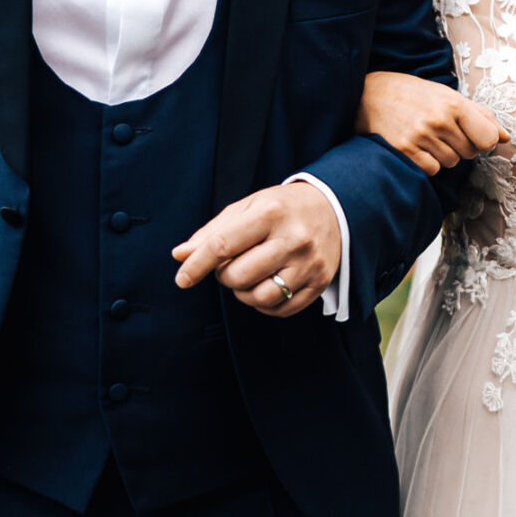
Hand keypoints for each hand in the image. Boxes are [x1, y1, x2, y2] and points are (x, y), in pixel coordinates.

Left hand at [173, 180, 341, 316]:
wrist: (335, 209)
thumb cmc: (281, 208)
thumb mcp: (247, 208)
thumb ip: (212, 232)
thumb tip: (180, 255)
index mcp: (270, 213)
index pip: (223, 245)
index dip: (197, 265)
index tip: (182, 280)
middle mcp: (293, 239)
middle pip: (239, 276)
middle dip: (225, 276)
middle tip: (231, 265)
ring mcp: (309, 263)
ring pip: (260, 297)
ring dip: (243, 293)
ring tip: (248, 278)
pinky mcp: (320, 282)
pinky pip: (281, 309)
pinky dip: (264, 304)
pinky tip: (265, 286)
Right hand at [356, 71, 505, 176]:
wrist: (368, 95)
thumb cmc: (413, 94)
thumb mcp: (447, 96)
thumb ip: (480, 116)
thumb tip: (506, 137)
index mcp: (454, 104)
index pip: (487, 139)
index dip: (484, 141)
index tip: (474, 136)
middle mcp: (439, 121)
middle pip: (469, 153)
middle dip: (460, 146)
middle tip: (440, 131)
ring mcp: (421, 137)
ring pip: (450, 163)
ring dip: (442, 154)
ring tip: (426, 136)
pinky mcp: (404, 152)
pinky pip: (431, 170)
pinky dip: (426, 162)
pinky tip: (415, 146)